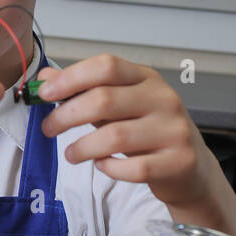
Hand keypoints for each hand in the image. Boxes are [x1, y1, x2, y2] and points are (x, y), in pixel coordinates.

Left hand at [37, 53, 215, 207]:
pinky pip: (132, 168)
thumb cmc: (149, 132)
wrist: (191, 168)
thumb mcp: (119, 105)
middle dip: (66, 115)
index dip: (71, 78)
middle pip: (104, 100)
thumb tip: (45, 78)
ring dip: (82, 147)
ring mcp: (173, 131)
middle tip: (48, 128)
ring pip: (115, 136)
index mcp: (146, 79)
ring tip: (71, 154)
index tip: (44, 93)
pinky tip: (102, 165)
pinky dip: (109, 168)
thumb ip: (85, 91)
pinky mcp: (177, 162)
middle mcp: (163, 99)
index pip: (106, 66)